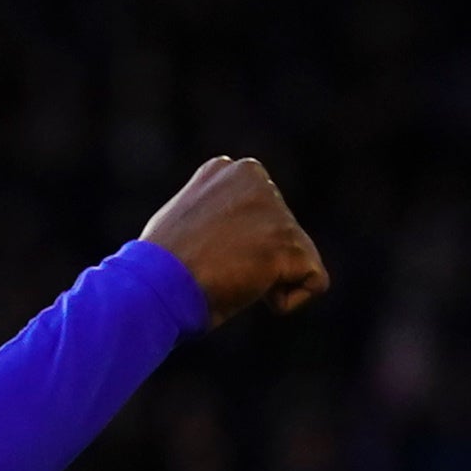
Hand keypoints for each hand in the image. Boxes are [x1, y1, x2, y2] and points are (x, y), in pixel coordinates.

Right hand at [139, 157, 327, 326]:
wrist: (155, 287)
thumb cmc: (160, 268)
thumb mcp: (187, 222)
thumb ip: (219, 214)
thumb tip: (235, 231)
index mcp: (229, 169)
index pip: (261, 215)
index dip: (239, 246)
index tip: (207, 255)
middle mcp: (255, 178)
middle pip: (283, 233)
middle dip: (258, 260)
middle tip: (217, 270)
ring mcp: (274, 210)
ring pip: (298, 257)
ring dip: (267, 281)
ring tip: (229, 279)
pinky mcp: (287, 243)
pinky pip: (315, 280)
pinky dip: (288, 300)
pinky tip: (254, 295)